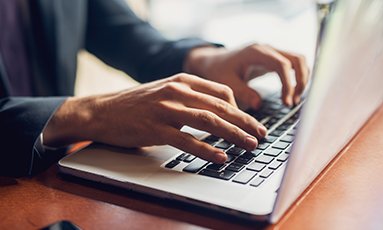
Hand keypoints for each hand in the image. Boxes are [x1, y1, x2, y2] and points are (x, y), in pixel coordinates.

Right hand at [43, 74, 266, 162]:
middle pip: (220, 107)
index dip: (240, 108)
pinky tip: (220, 157)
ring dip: (232, 134)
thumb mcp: (165, 91)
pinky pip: (187, 140)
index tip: (251, 122)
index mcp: (182, 80)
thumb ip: (189, 97)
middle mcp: (177, 91)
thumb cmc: (137, 104)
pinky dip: (206, 150)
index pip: (221, 92)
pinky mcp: (155, 128)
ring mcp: (166, 109)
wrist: (102, 111)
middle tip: (261, 134)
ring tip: (249, 145)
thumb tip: (216, 111)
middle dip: (245, 122)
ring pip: (208, 121)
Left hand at [185, 44, 309, 108]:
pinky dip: (297, 78)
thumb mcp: (226, 82)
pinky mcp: (273, 58)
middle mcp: (267, 49)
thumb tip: (258, 105)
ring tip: (293, 100)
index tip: (286, 102)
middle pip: (297, 59)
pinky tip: (291, 94)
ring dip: (302, 79)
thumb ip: (242, 92)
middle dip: (300, 81)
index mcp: (256, 52)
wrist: (214, 61)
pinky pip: (293, 64)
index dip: (288, 84)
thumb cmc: (218, 71)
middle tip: (293, 102)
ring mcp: (272, 52)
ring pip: (299, 60)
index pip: (282, 64)